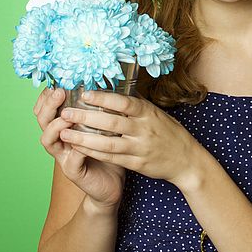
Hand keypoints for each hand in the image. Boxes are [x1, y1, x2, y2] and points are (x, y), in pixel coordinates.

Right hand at [33, 87, 125, 208]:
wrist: (111, 184)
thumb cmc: (108, 151)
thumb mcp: (104, 126)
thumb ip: (101, 108)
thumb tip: (111, 81)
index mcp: (64, 127)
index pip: (46, 108)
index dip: (47, 96)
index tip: (58, 82)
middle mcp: (59, 141)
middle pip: (42, 121)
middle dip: (49, 105)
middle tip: (59, 92)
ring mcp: (63, 157)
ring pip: (48, 140)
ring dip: (56, 126)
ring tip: (67, 116)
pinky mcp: (73, 172)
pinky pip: (70, 160)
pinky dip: (76, 150)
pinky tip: (83, 143)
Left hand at [57, 89, 204, 186]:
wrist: (186, 160)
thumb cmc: (169, 133)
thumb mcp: (156, 114)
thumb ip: (136, 103)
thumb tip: (115, 87)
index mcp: (148, 113)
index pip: (124, 102)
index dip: (103, 98)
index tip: (84, 93)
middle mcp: (144, 129)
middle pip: (111, 122)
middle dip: (86, 117)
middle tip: (66, 113)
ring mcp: (140, 148)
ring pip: (107, 143)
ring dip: (83, 139)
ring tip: (64, 134)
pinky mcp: (136, 164)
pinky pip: (111, 158)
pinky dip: (93, 153)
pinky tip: (78, 148)